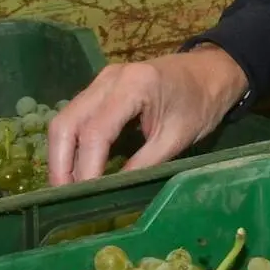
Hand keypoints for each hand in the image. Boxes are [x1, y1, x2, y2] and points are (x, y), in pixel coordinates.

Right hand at [47, 44, 248, 185]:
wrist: (209, 73)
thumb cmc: (200, 104)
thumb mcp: (177, 138)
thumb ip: (144, 163)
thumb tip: (112, 192)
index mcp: (134, 86)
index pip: (96, 131)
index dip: (87, 167)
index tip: (85, 196)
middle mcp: (109, 79)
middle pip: (66, 122)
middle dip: (60, 163)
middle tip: (62, 195)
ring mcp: (101, 81)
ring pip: (64, 119)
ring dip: (60, 155)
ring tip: (66, 186)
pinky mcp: (99, 88)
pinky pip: (74, 116)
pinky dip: (70, 144)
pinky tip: (75, 167)